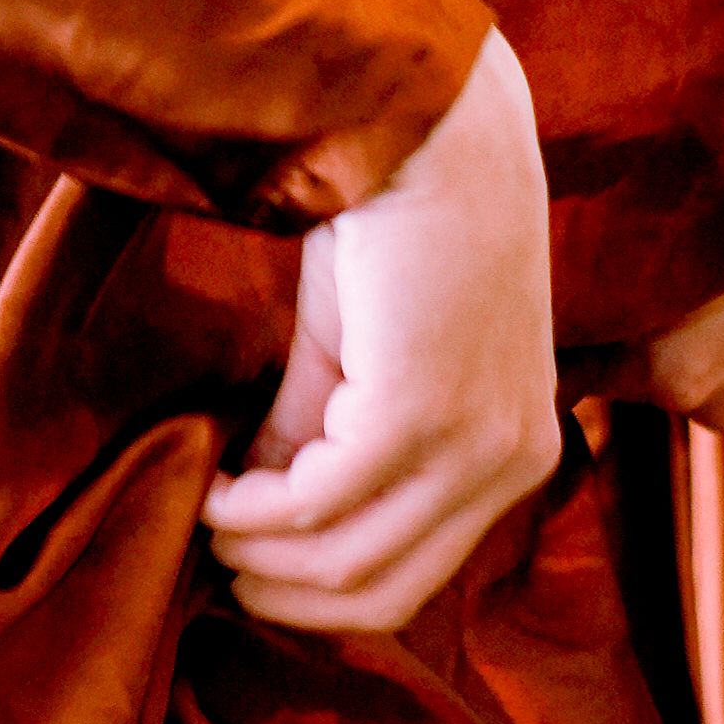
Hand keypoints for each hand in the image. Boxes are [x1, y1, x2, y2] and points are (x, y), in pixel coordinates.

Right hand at [202, 28, 559, 637]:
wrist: (424, 122)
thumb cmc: (395, 226)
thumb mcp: (362, 360)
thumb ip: (325, 445)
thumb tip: (256, 525)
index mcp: (518, 457)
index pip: (414, 586)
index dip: (315, 601)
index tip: (242, 573)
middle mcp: (517, 463)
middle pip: (380, 597)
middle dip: (279, 594)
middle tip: (207, 556)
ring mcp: (479, 444)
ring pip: (345, 562)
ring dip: (254, 552)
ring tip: (204, 508)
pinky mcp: (424, 413)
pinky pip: (317, 504)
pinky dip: (250, 508)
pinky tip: (215, 481)